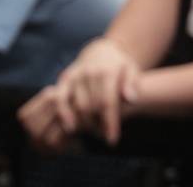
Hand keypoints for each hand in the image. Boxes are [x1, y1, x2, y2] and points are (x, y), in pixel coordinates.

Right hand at [19, 37, 139, 148]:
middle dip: (98, 125)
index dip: (109, 122)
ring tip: (93, 133)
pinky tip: (70, 127)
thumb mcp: (131, 70)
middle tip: (103, 137)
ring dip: (85, 122)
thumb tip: (131, 99)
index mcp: (107, 71)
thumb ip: (132, 84)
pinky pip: (60, 98)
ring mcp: (76, 75)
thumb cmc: (119, 67)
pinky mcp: (65, 78)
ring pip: (77, 105)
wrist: (101, 51)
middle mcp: (89, 72)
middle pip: (92, 106)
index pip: (107, 101)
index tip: (112, 140)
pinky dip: (64, 113)